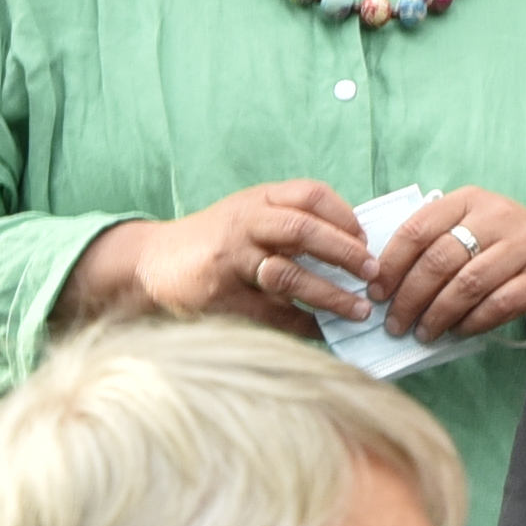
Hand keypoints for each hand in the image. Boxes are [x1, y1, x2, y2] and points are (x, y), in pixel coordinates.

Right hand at [61, 177, 370, 331]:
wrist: (150, 262)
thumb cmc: (217, 240)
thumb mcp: (251, 216)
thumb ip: (294, 223)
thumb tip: (359, 248)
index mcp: (257, 201)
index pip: (310, 194)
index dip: (345, 216)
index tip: (367, 239)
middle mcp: (243, 225)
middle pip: (303, 230)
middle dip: (345, 253)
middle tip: (375, 274)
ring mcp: (229, 260)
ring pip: (287, 274)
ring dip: (330, 295)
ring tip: (359, 310)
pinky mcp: (219, 296)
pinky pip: (270, 313)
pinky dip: (302, 324)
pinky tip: (324, 331)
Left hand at [373, 189, 525, 341]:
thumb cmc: (507, 244)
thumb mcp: (472, 224)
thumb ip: (434, 238)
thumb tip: (381, 275)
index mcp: (470, 200)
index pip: (418, 229)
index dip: (391, 264)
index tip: (376, 291)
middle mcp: (498, 218)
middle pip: (440, 260)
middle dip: (410, 297)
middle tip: (395, 322)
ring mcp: (524, 247)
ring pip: (467, 285)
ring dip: (438, 314)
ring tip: (422, 332)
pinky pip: (498, 305)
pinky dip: (472, 322)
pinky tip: (457, 331)